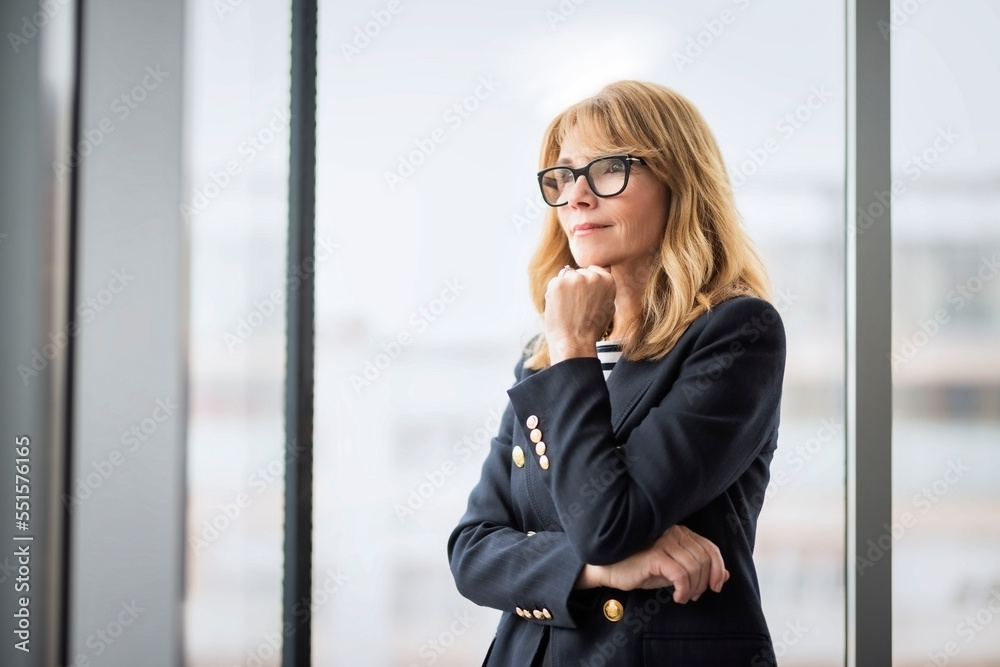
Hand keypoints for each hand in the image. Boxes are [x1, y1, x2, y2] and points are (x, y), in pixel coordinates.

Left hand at [544, 265, 615, 362]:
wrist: (574, 342)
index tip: (586, 299)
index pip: (593, 270)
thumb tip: (601, 271)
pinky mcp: (558, 283)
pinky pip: (554, 283)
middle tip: (577, 306)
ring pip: (565, 276)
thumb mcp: (608, 306)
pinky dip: (554, 294)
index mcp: (608, 280)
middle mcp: (593, 276)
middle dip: (575, 285)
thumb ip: (604, 288)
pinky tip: (560, 308)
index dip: (587, 285)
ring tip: (568, 308)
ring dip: (564, 288)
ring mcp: (575, 279)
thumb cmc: (591, 328)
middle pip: (578, 272)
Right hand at [575, 525, 728, 603]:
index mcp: (680, 532)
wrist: (607, 569)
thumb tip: (726, 576)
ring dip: (694, 588)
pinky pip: (681, 574)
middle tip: (694, 596)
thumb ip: (697, 570)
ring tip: (683, 597)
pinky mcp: (654, 555)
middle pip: (705, 559)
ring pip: (695, 567)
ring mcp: (663, 542)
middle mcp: (674, 532)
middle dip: (705, 582)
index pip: (710, 548)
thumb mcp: (671, 570)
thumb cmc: (638, 568)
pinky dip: (684, 589)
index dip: (718, 569)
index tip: (715, 587)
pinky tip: (677, 597)